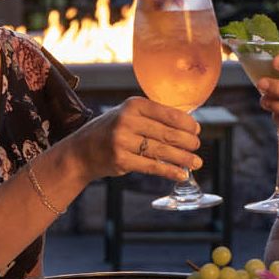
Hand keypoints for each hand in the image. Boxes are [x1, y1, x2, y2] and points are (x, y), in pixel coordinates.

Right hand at [69, 96, 201, 181]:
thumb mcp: (128, 115)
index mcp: (133, 105)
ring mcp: (122, 141)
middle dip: (187, 142)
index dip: (186, 123)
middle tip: (197, 146)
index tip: (196, 130)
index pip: (168, 113)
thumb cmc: (111, 131)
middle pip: (167, 133)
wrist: (81, 151)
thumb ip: (153, 117)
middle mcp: (127, 120)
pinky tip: (181, 174)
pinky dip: (170, 171)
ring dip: (183, 158)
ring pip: (162, 151)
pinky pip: (152, 166)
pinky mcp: (121, 160)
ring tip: (196, 162)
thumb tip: (187, 125)